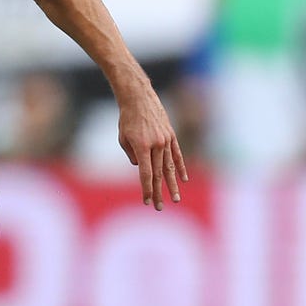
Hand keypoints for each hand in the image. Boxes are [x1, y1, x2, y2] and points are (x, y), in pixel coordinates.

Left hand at [117, 85, 186, 209]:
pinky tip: (183, 179)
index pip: (146, 174)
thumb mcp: (123, 138)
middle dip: (159, 192)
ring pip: (170, 167)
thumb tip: (141, 167)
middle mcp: (156, 145)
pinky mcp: (171, 136)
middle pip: (159, 174)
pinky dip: (180, 168)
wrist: (139, 98)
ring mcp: (166, 141)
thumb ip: (132, 155)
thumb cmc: (127, 118)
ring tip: (175, 199)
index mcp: (142, 147)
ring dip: (172, 184)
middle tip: (159, 207)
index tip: (147, 201)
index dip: (147, 189)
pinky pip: (177, 155)